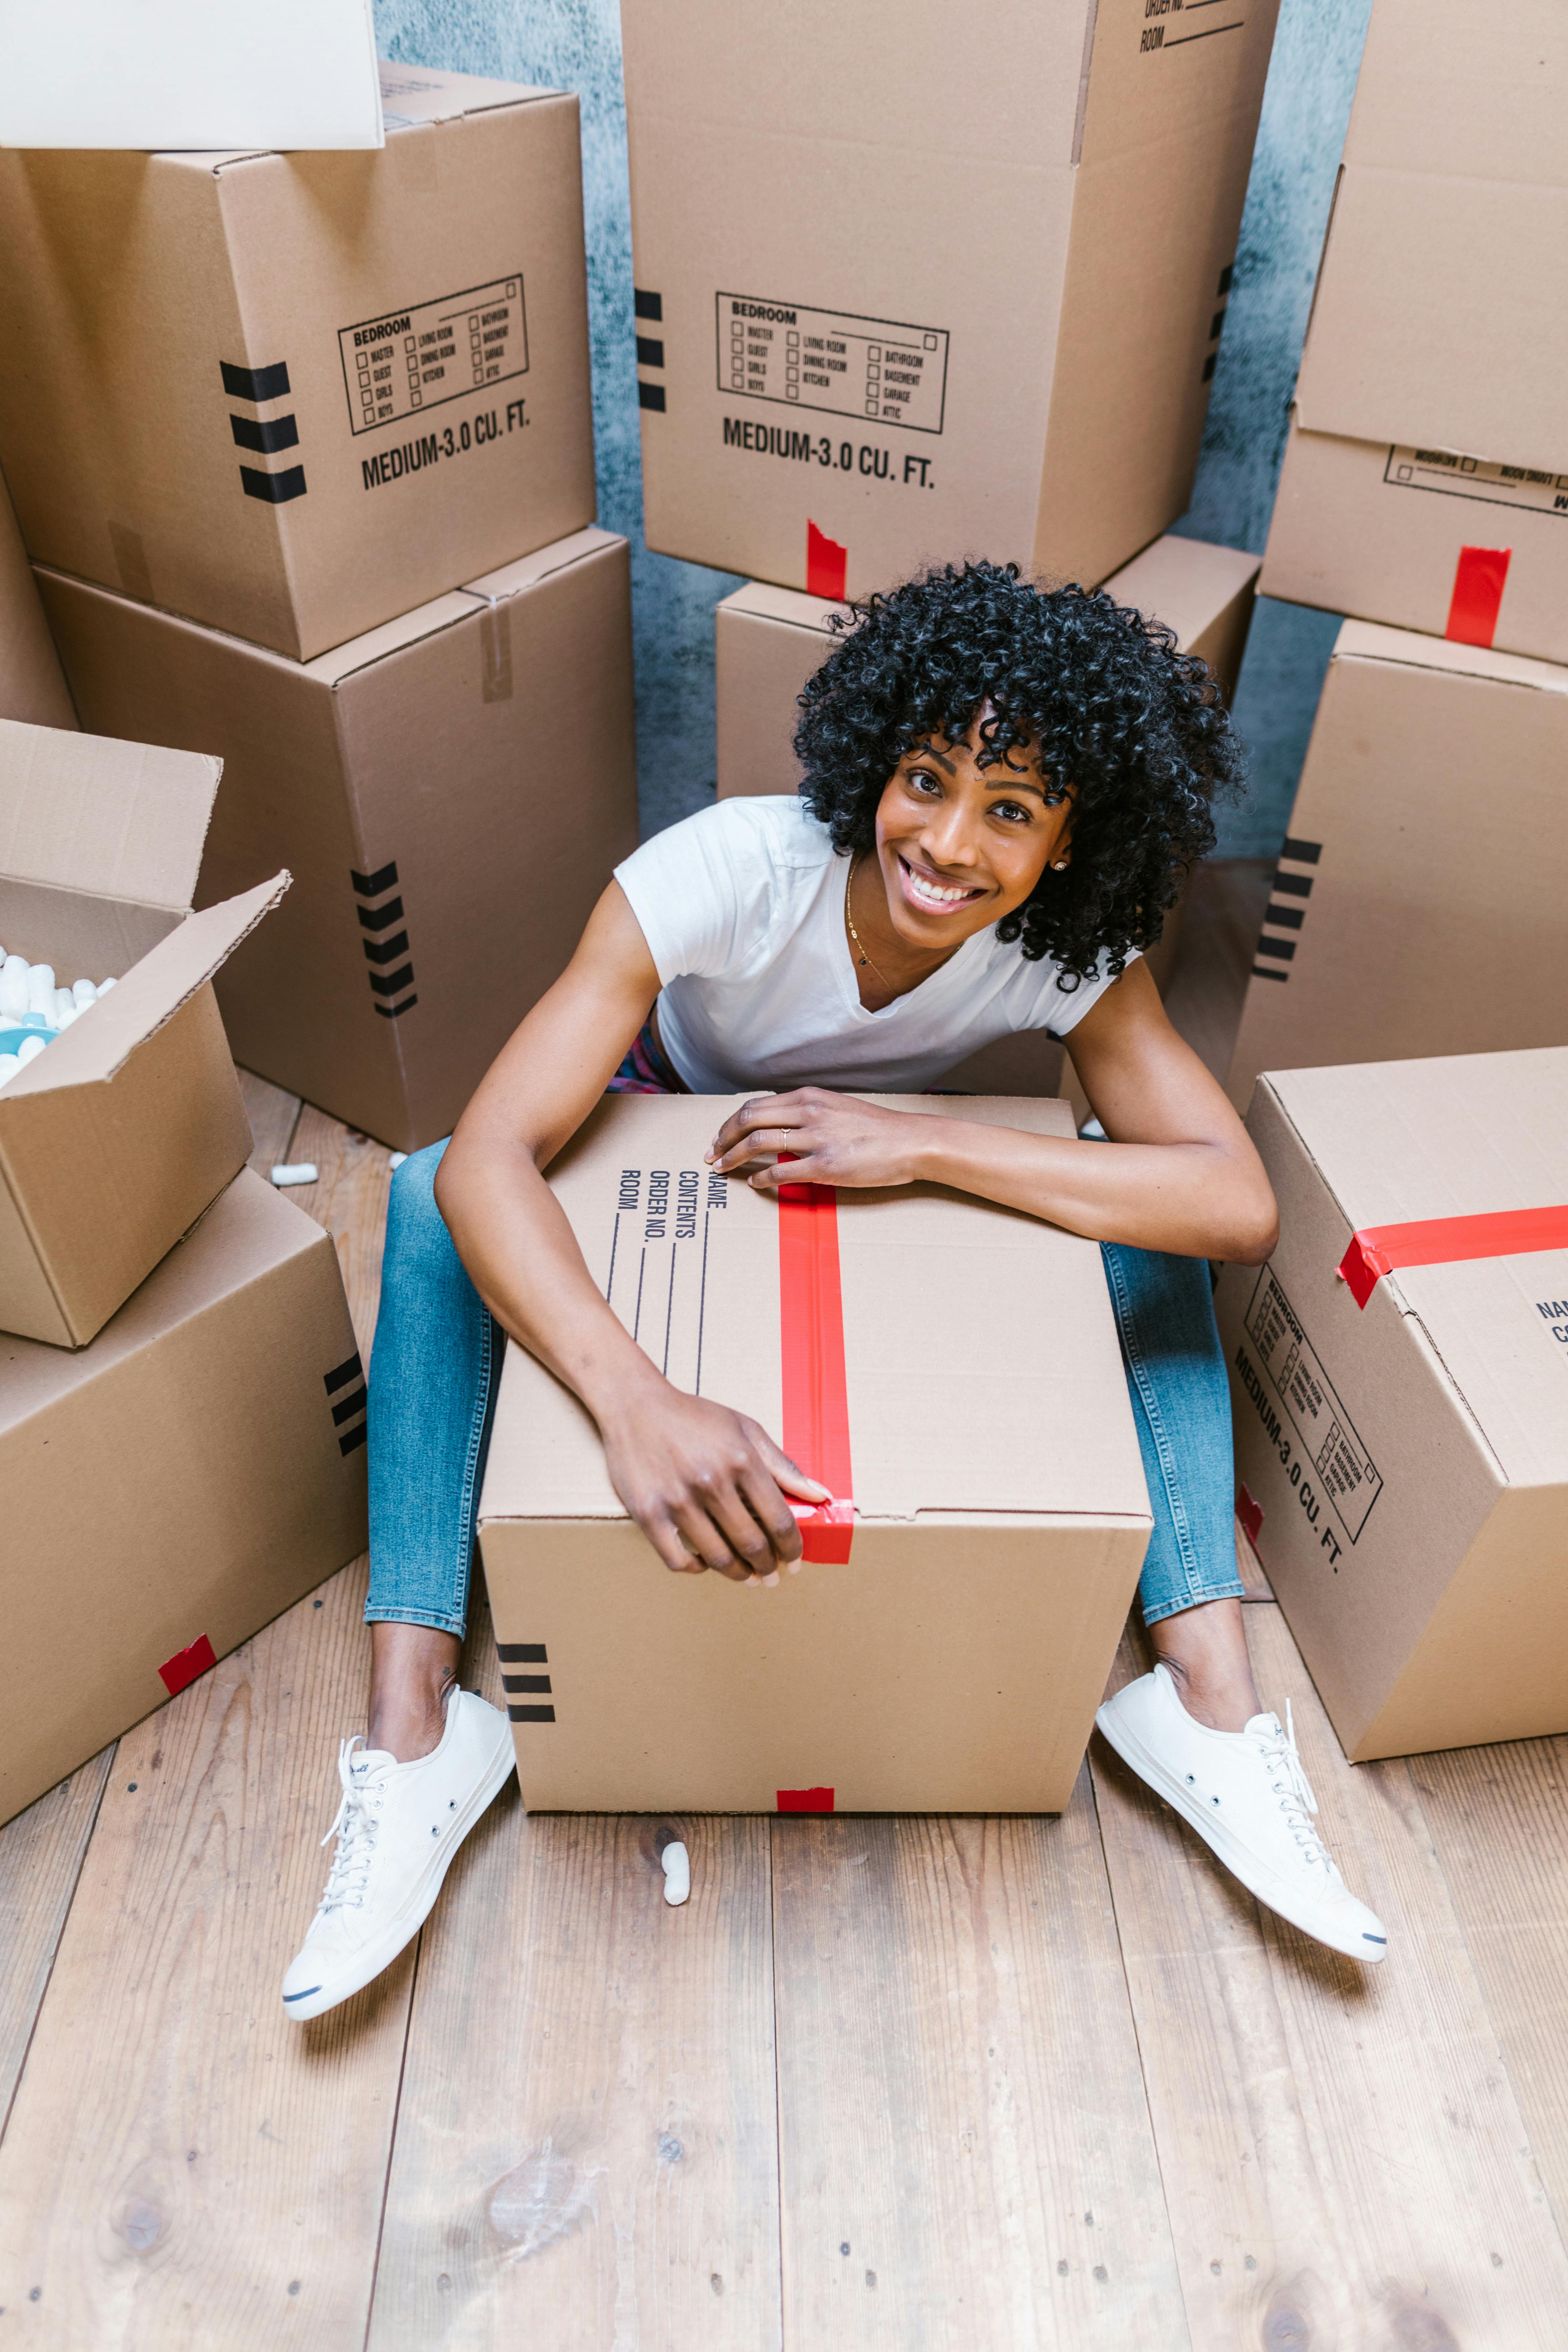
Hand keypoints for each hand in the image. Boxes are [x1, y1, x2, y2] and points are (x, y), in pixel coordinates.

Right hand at [599, 1378, 830, 1582]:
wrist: (636, 1406)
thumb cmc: (695, 1418)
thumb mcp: (746, 1430)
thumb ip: (783, 1466)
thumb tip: (821, 1495)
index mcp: (741, 1461)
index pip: (779, 1521)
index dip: (792, 1548)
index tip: (794, 1560)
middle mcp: (711, 1482)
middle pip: (752, 1544)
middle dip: (768, 1567)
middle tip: (771, 1574)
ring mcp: (678, 1500)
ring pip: (718, 1557)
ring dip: (739, 1574)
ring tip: (747, 1576)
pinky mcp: (648, 1513)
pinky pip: (678, 1559)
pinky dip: (697, 1569)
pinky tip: (706, 1564)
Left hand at [706, 1087, 931, 1190]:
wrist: (911, 1142)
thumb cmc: (876, 1128)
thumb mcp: (837, 1108)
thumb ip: (807, 1113)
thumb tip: (778, 1125)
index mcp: (810, 1097)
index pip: (756, 1105)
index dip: (731, 1123)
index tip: (719, 1137)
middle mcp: (810, 1112)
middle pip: (749, 1119)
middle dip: (723, 1138)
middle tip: (711, 1155)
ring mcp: (818, 1138)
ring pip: (759, 1142)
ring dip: (734, 1157)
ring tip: (723, 1169)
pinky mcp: (827, 1166)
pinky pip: (782, 1170)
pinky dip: (761, 1178)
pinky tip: (755, 1184)